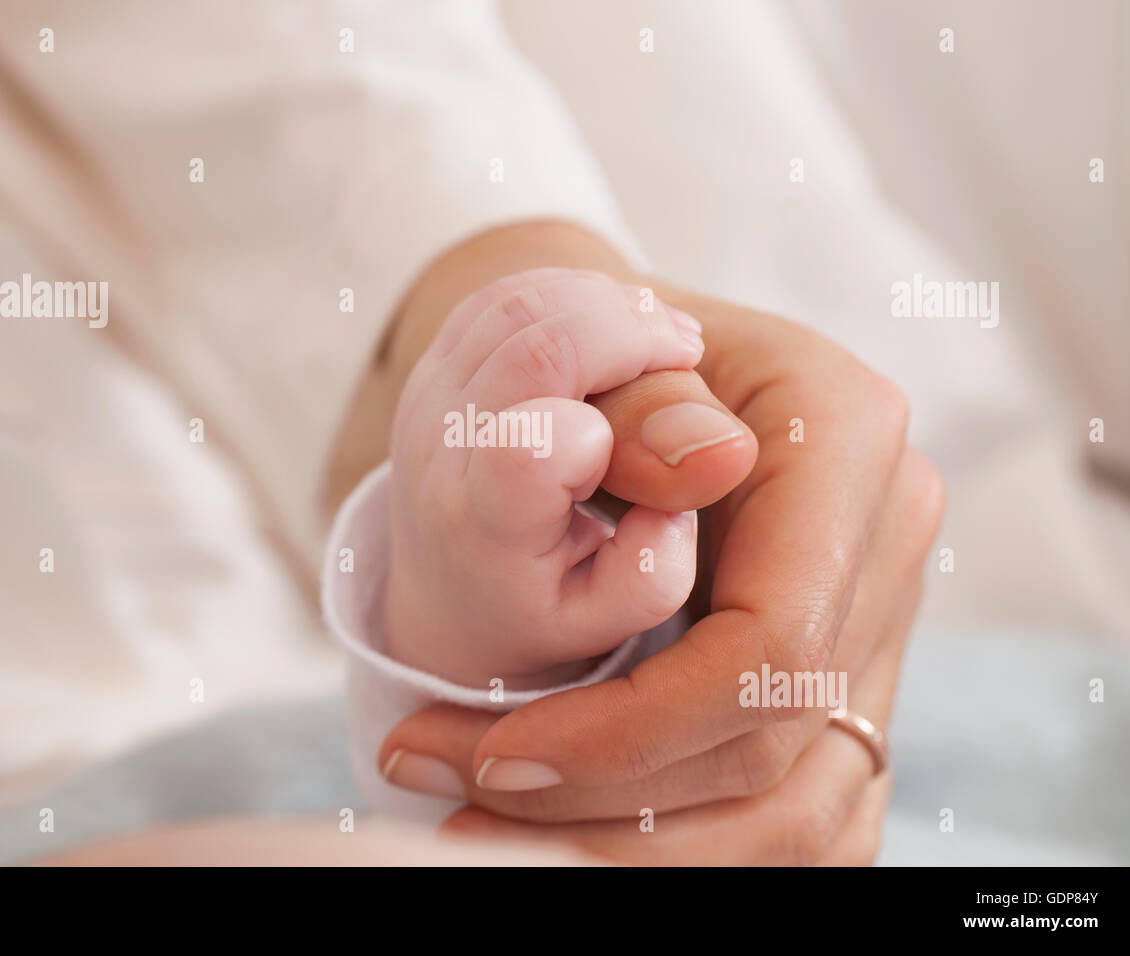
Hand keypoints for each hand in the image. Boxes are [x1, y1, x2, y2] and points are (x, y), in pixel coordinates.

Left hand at [377, 285, 943, 863]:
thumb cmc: (607, 355)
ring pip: (797, 814)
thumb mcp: (603, 344)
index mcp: (850, 437)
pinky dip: (684, 845)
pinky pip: (794, 814)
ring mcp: (879, 619)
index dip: (631, 729)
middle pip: (774, 745)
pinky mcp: (849, 682)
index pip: (768, 644)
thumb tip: (707, 461)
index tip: (495, 758)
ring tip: (491, 836)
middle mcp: (886, 539)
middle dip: (609, 801)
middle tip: (460, 807)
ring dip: (640, 846)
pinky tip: (578, 841)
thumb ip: (644, 399)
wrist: (640, 377)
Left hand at [384, 270, 721, 686]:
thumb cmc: (540, 607)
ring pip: (518, 303)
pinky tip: (616, 326)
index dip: (600, 416)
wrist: (450, 591)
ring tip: (661, 341)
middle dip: (629, 328)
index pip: (523, 451)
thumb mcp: (603, 619)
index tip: (657, 426)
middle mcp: (441, 453)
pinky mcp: (437, 359)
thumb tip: (699, 475)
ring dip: (604, 302)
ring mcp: (430, 396)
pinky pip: (505, 293)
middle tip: (688, 352)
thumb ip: (653, 566)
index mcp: (486, 529)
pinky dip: (573, 291)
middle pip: (531, 343)